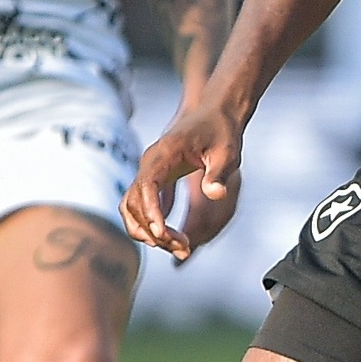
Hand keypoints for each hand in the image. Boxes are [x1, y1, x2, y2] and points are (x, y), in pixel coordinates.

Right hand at [121, 99, 243, 261]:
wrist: (216, 113)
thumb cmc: (222, 132)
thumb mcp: (228, 153)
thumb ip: (219, 174)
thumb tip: (216, 195)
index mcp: (165, 153)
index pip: (147, 185)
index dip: (151, 212)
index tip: (163, 233)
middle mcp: (150, 162)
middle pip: (135, 202)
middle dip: (154, 230)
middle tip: (183, 248)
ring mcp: (148, 170)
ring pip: (132, 208)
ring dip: (149, 231)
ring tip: (179, 248)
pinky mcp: (153, 178)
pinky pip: (139, 205)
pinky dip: (149, 224)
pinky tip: (170, 238)